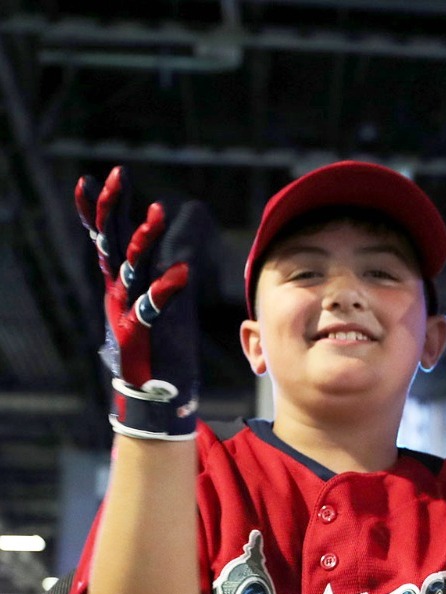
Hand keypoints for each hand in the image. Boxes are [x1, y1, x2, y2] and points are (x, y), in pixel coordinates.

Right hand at [77, 166, 210, 439]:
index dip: (99, 210)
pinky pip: (152, 307)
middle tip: (117, 176)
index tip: (94, 179)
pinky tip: (183, 271)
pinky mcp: (138, 335)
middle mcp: (118, 294)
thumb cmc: (160, 349)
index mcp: (120, 285)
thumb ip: (161, 278)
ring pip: (129, 268)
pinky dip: (166, 289)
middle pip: (109, 242)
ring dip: (143, 239)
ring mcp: (125, 313)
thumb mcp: (158, 307)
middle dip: (111, 208)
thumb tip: (179, 254)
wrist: (154, 397)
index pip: (106, 240)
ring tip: (158, 211)